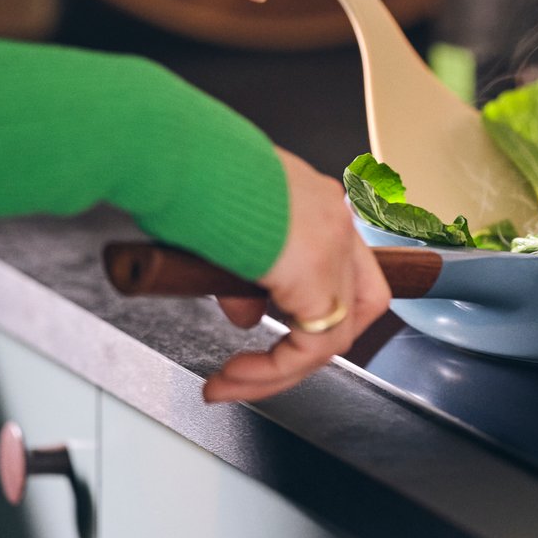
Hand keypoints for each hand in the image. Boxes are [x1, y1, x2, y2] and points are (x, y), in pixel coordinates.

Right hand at [204, 150, 390, 402]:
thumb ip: (247, 272)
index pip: (340, 269)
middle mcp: (335, 221)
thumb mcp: (227, 228)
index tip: (263, 331)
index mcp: (317, 203)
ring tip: (232, 381)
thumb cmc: (189, 174)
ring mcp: (332, 246)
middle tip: (262, 371)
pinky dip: (273, 371)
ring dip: (280, 369)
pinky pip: (311, 346)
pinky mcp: (315, 273)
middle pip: (358, 304)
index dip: (309, 310)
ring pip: (336, 333)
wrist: (180, 155)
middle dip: (308, 348)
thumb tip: (247, 316)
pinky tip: (233, 375)